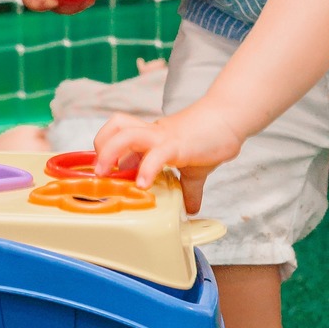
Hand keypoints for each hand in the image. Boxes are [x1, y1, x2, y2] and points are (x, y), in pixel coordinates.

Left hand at [92, 102, 244, 212]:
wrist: (230, 119)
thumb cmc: (211, 138)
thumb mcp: (195, 167)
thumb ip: (189, 187)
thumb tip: (191, 208)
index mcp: (153, 137)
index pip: (119, 131)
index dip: (106, 147)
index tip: (106, 171)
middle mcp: (153, 134)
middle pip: (116, 127)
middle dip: (101, 148)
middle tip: (99, 173)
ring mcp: (163, 138)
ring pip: (126, 135)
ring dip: (110, 154)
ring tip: (107, 175)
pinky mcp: (178, 145)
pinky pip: (157, 154)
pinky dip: (146, 169)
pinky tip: (144, 185)